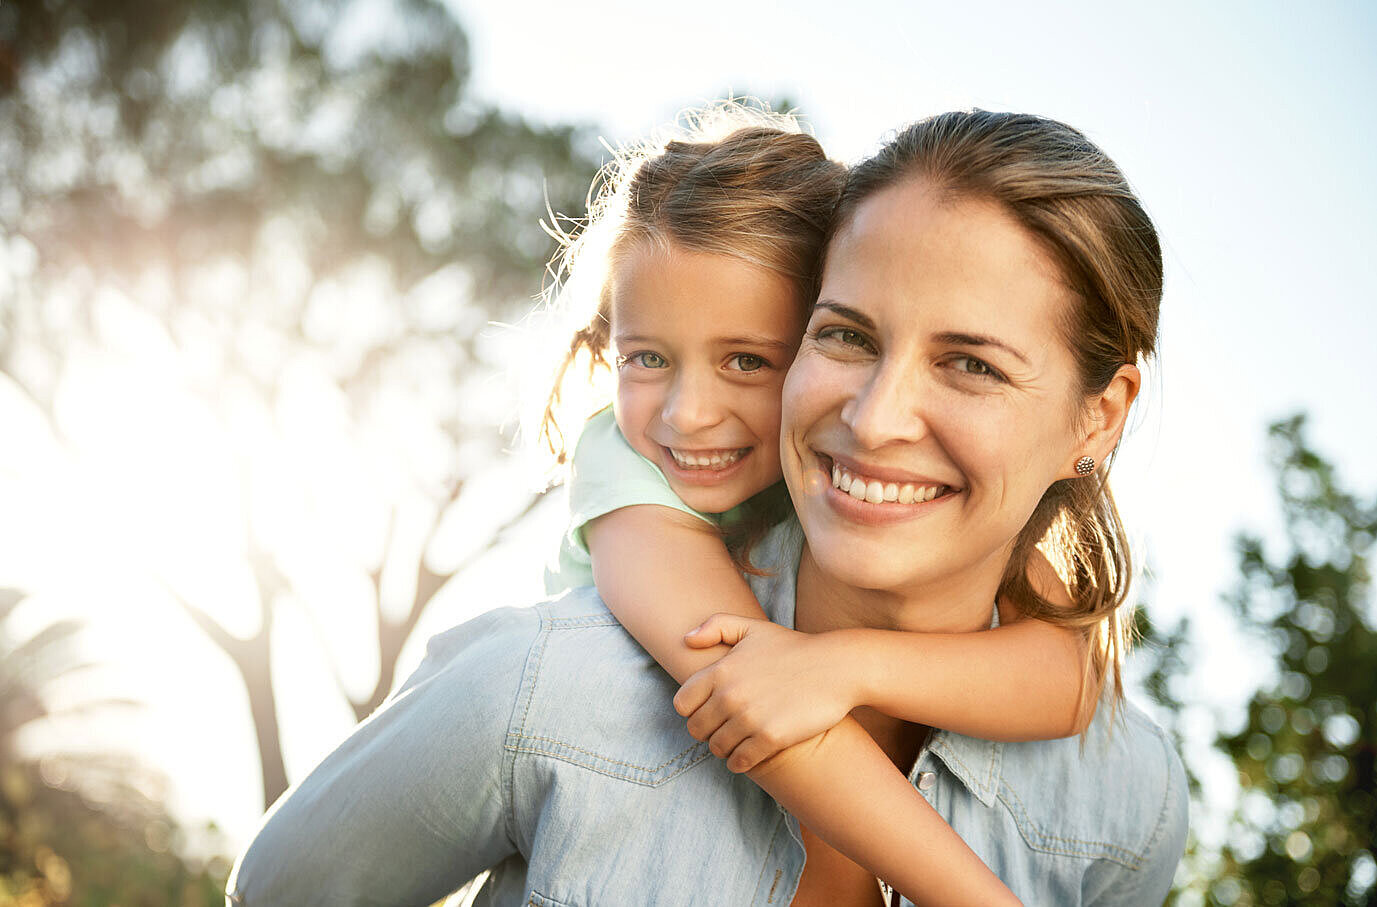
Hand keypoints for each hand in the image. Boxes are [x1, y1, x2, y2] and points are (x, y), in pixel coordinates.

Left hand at [672, 613, 857, 772]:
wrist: (836, 668)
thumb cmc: (794, 648)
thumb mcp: (753, 628)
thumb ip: (716, 626)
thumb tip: (686, 640)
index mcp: (721, 670)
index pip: (682, 704)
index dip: (692, 710)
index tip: (707, 711)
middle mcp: (729, 695)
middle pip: (696, 730)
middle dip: (707, 731)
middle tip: (723, 729)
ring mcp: (749, 718)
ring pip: (717, 748)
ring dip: (724, 748)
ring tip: (737, 741)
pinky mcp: (770, 738)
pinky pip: (740, 761)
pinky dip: (740, 762)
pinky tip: (749, 755)